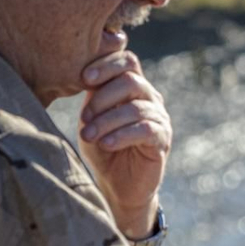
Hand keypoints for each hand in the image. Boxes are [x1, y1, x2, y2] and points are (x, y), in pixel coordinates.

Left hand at [79, 33, 170, 237]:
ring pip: (135, 108)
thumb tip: (82, 74)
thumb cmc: (101, 147)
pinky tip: (106, 144)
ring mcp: (159, 118)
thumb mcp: (91, 118)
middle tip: (84, 118)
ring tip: (88, 135)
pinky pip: (145, 130)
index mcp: (132, 87)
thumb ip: (92, 96)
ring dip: (107, 121)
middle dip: (102, 98)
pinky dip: (122, 135)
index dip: (107, 64)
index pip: (128, 60)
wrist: (117, 185)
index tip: (83, 79)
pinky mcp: (162, 140)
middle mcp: (150, 98)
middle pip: (132, 80)